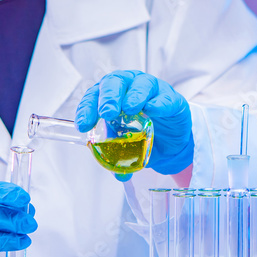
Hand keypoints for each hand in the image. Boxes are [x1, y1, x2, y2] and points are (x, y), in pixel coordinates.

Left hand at [76, 70, 193, 179]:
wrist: (171, 144)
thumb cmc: (144, 138)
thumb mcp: (127, 147)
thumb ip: (121, 158)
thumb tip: (119, 175)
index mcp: (113, 96)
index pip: (95, 95)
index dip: (87, 108)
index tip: (84, 124)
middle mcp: (130, 87)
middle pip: (116, 82)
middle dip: (109, 97)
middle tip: (107, 113)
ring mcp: (153, 91)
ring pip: (141, 84)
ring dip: (134, 96)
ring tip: (130, 109)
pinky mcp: (172, 100)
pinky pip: (165, 98)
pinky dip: (158, 103)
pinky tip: (152, 110)